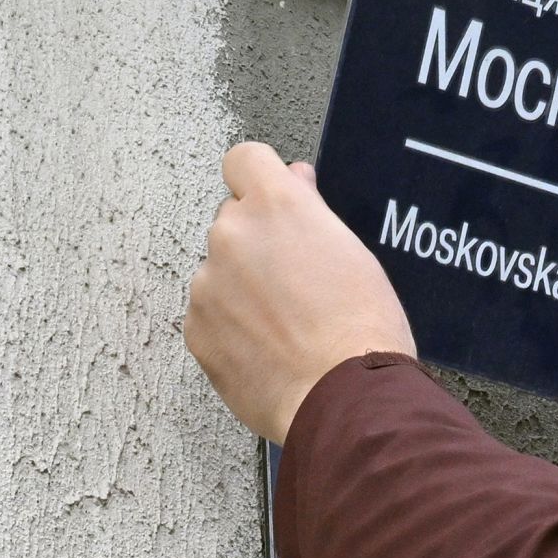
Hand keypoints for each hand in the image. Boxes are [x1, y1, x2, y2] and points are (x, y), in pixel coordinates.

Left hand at [185, 142, 415, 443]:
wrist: (343, 398)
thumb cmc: (362, 327)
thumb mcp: (354, 252)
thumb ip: (311, 211)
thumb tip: (293, 182)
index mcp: (277, 206)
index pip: (245, 159)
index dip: (260, 178)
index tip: (272, 197)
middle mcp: (233, 234)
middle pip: (234, 219)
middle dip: (258, 240)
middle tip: (297, 277)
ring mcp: (208, 283)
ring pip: (220, 269)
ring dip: (242, 285)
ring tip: (287, 322)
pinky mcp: (196, 328)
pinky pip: (209, 312)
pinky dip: (231, 324)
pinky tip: (269, 346)